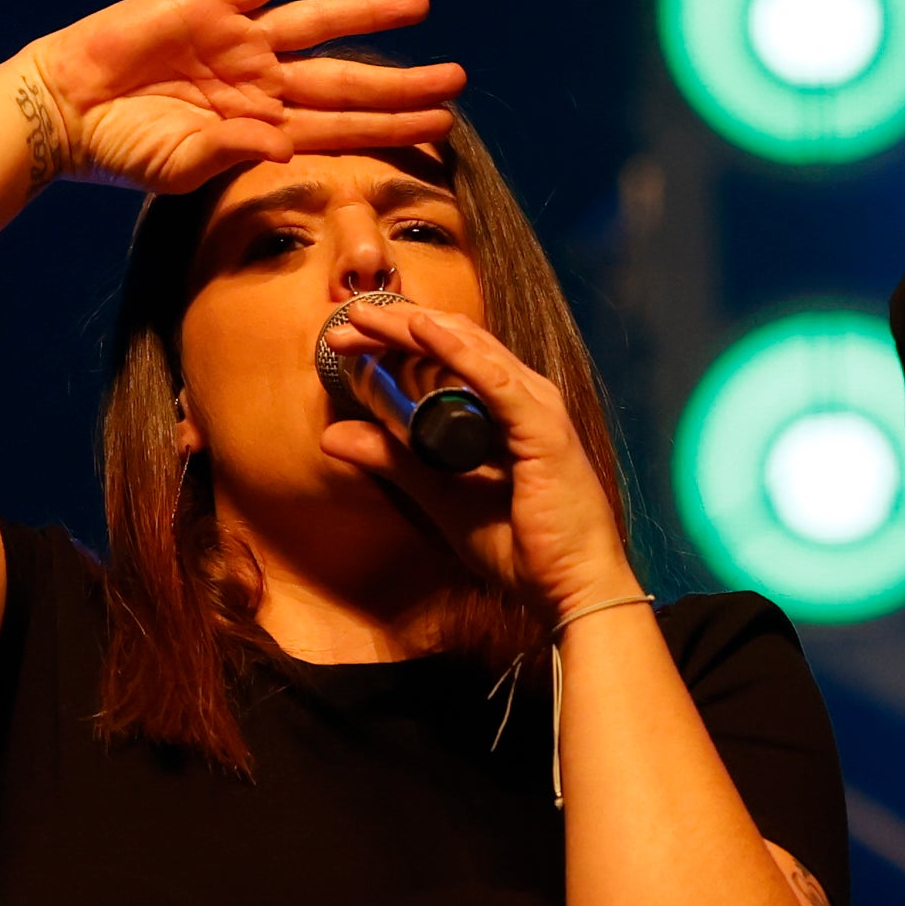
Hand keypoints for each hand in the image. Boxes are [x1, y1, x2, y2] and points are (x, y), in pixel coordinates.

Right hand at [20, 0, 470, 197]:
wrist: (66, 108)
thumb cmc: (120, 149)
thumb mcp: (179, 165)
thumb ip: (234, 153)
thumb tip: (288, 149)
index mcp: (262, 128)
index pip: (341, 125)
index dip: (391, 125)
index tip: (441, 126)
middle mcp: (262, 82)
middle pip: (346, 77)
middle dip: (401, 79)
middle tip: (457, 77)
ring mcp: (239, 40)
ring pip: (319, 23)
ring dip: (368, 12)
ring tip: (420, 5)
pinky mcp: (209, 3)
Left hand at [317, 292, 640, 618]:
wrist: (572, 587)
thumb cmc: (522, 547)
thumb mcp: (440, 494)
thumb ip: (393, 461)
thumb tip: (332, 437)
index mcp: (505, 406)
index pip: (448, 353)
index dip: (396, 338)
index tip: (346, 341)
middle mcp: (524, 395)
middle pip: (454, 340)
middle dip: (395, 326)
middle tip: (343, 322)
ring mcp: (536, 407)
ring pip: (468, 349)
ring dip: (412, 329)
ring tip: (365, 318)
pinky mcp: (541, 428)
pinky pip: (493, 380)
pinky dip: (456, 351)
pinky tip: (420, 330)